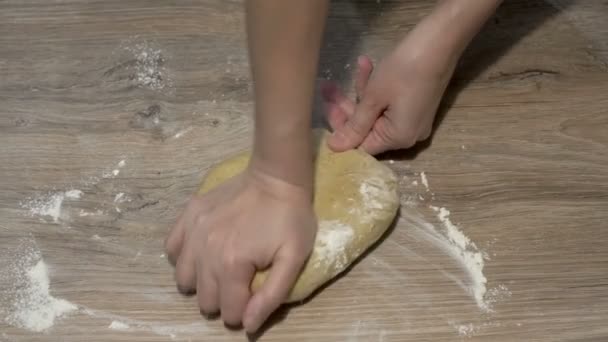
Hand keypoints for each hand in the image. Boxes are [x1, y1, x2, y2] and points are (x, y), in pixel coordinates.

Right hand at [165, 167, 315, 332]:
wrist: (276, 178)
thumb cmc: (290, 219)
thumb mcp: (294, 259)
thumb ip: (272, 296)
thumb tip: (248, 326)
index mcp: (232, 265)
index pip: (229, 312)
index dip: (244, 311)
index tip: (255, 297)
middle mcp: (205, 252)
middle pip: (205, 300)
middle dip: (223, 300)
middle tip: (241, 284)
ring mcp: (193, 232)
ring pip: (183, 279)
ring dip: (201, 283)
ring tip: (220, 271)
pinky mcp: (187, 216)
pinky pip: (172, 249)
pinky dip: (183, 258)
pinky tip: (202, 253)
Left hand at [324, 35, 457, 154]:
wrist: (439, 42)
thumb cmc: (404, 70)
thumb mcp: (373, 98)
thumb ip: (354, 125)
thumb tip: (335, 148)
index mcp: (398, 138)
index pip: (361, 145)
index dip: (342, 129)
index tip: (327, 108)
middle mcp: (408, 136)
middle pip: (368, 128)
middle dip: (348, 106)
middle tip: (330, 88)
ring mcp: (413, 120)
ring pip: (377, 112)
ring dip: (362, 91)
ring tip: (357, 65)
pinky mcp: (416, 105)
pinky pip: (390, 104)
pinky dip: (377, 89)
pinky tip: (367, 64)